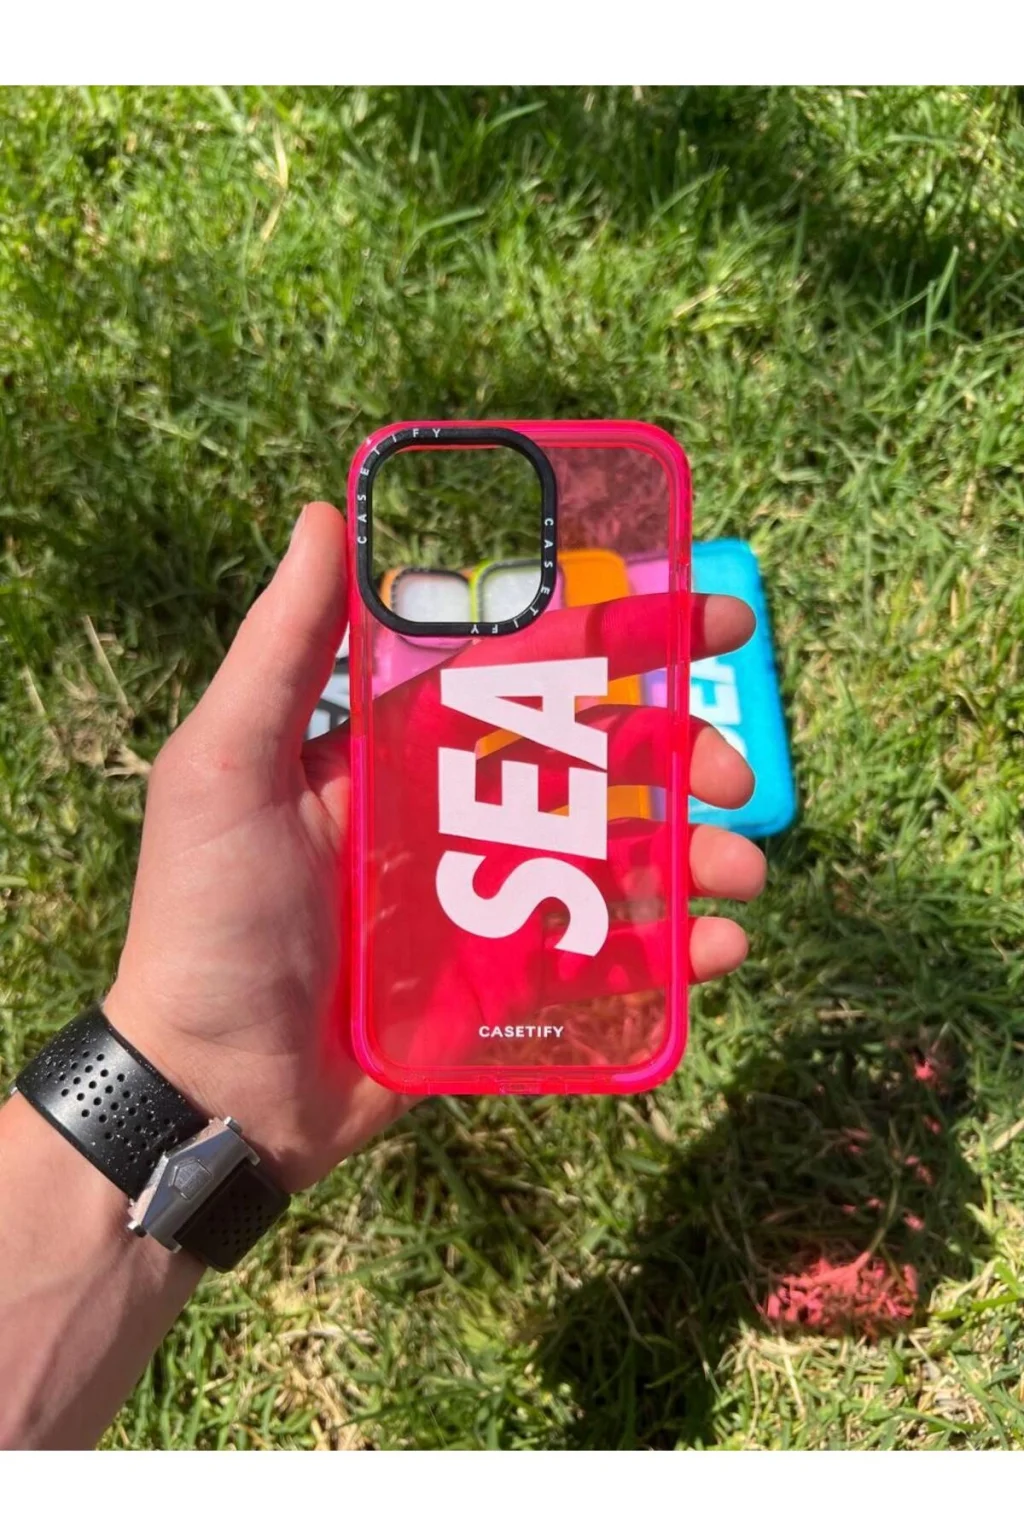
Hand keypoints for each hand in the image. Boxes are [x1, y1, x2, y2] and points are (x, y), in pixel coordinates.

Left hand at [106, 503, 764, 1190]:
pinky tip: (720, 946)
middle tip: (733, 775)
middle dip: (679, 755)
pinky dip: (674, 952)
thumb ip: (283, 649)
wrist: (208, 1085)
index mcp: (406, 751)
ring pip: (620, 859)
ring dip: (695, 854)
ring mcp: (491, 905)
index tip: (707, 619)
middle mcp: (458, 815)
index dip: (620, 641)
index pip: (530, 675)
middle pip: (597, 765)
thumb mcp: (229, 765)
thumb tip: (321, 514)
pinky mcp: (509, 989)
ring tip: (742, 869)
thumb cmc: (208, 915)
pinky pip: (609, 960)